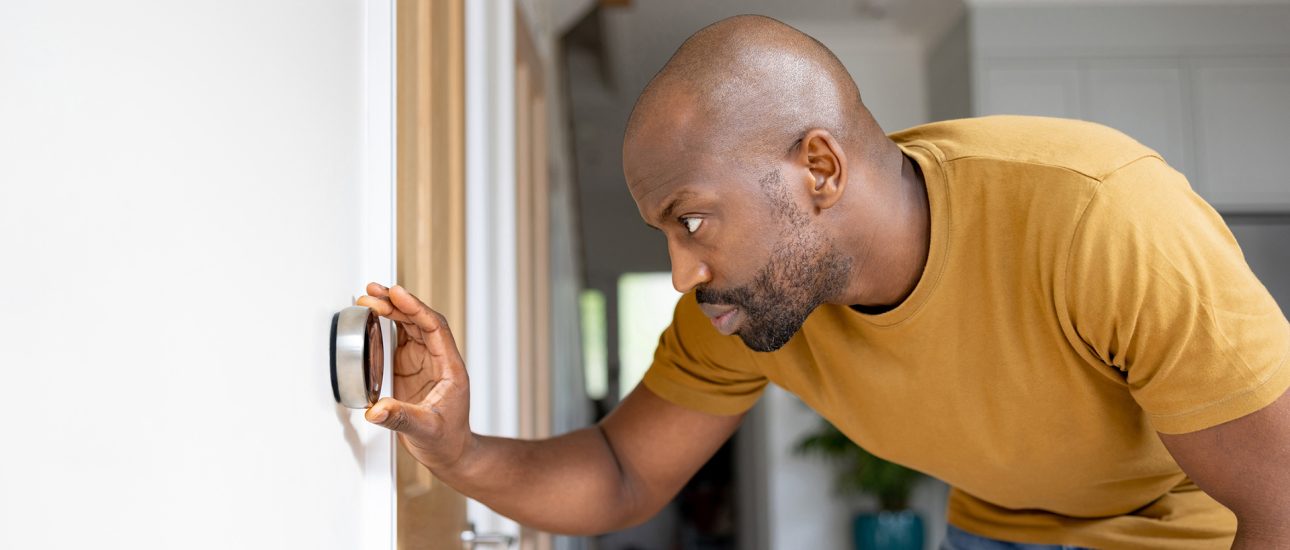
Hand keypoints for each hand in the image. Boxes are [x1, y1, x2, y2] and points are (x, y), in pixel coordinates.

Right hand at [356, 283, 473, 470]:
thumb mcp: (425, 430)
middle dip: (398, 304)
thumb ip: (400, 418)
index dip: (416, 308)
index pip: (435, 327)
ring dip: (391, 310)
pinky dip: (386, 326)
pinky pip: (400, 340)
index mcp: (449, 368)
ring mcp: (424, 363)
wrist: (450, 452)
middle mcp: (438, 360)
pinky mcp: (410, 369)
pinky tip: (373, 316)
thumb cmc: (447, 441)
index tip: (397, 294)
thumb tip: (376, 410)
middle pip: (420, 321)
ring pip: (410, 327)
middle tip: (374, 292)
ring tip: (370, 297)